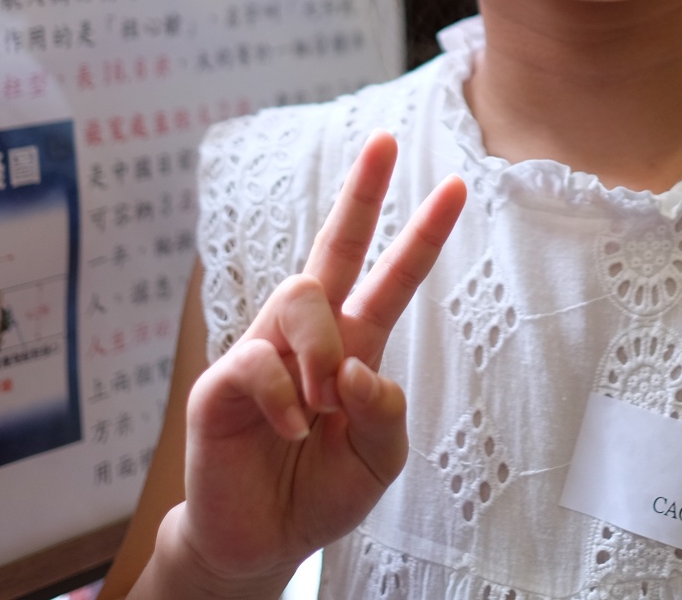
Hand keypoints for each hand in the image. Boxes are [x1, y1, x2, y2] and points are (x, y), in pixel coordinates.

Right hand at [162, 132, 465, 591]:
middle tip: (386, 141)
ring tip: (323, 404)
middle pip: (334, 245)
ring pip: (301, 296)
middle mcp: (309, 334)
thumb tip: (356, 368)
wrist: (264, 540)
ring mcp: (263, 350)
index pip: (392, 276)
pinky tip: (291, 430)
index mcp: (355, 343)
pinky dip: (285, 398)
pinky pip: (259, 362)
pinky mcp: (222, 383)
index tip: (458, 184)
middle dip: (362, 192)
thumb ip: (383, 414)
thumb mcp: (378, 460)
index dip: (422, 232)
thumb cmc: (322, 490)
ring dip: (322, 350)